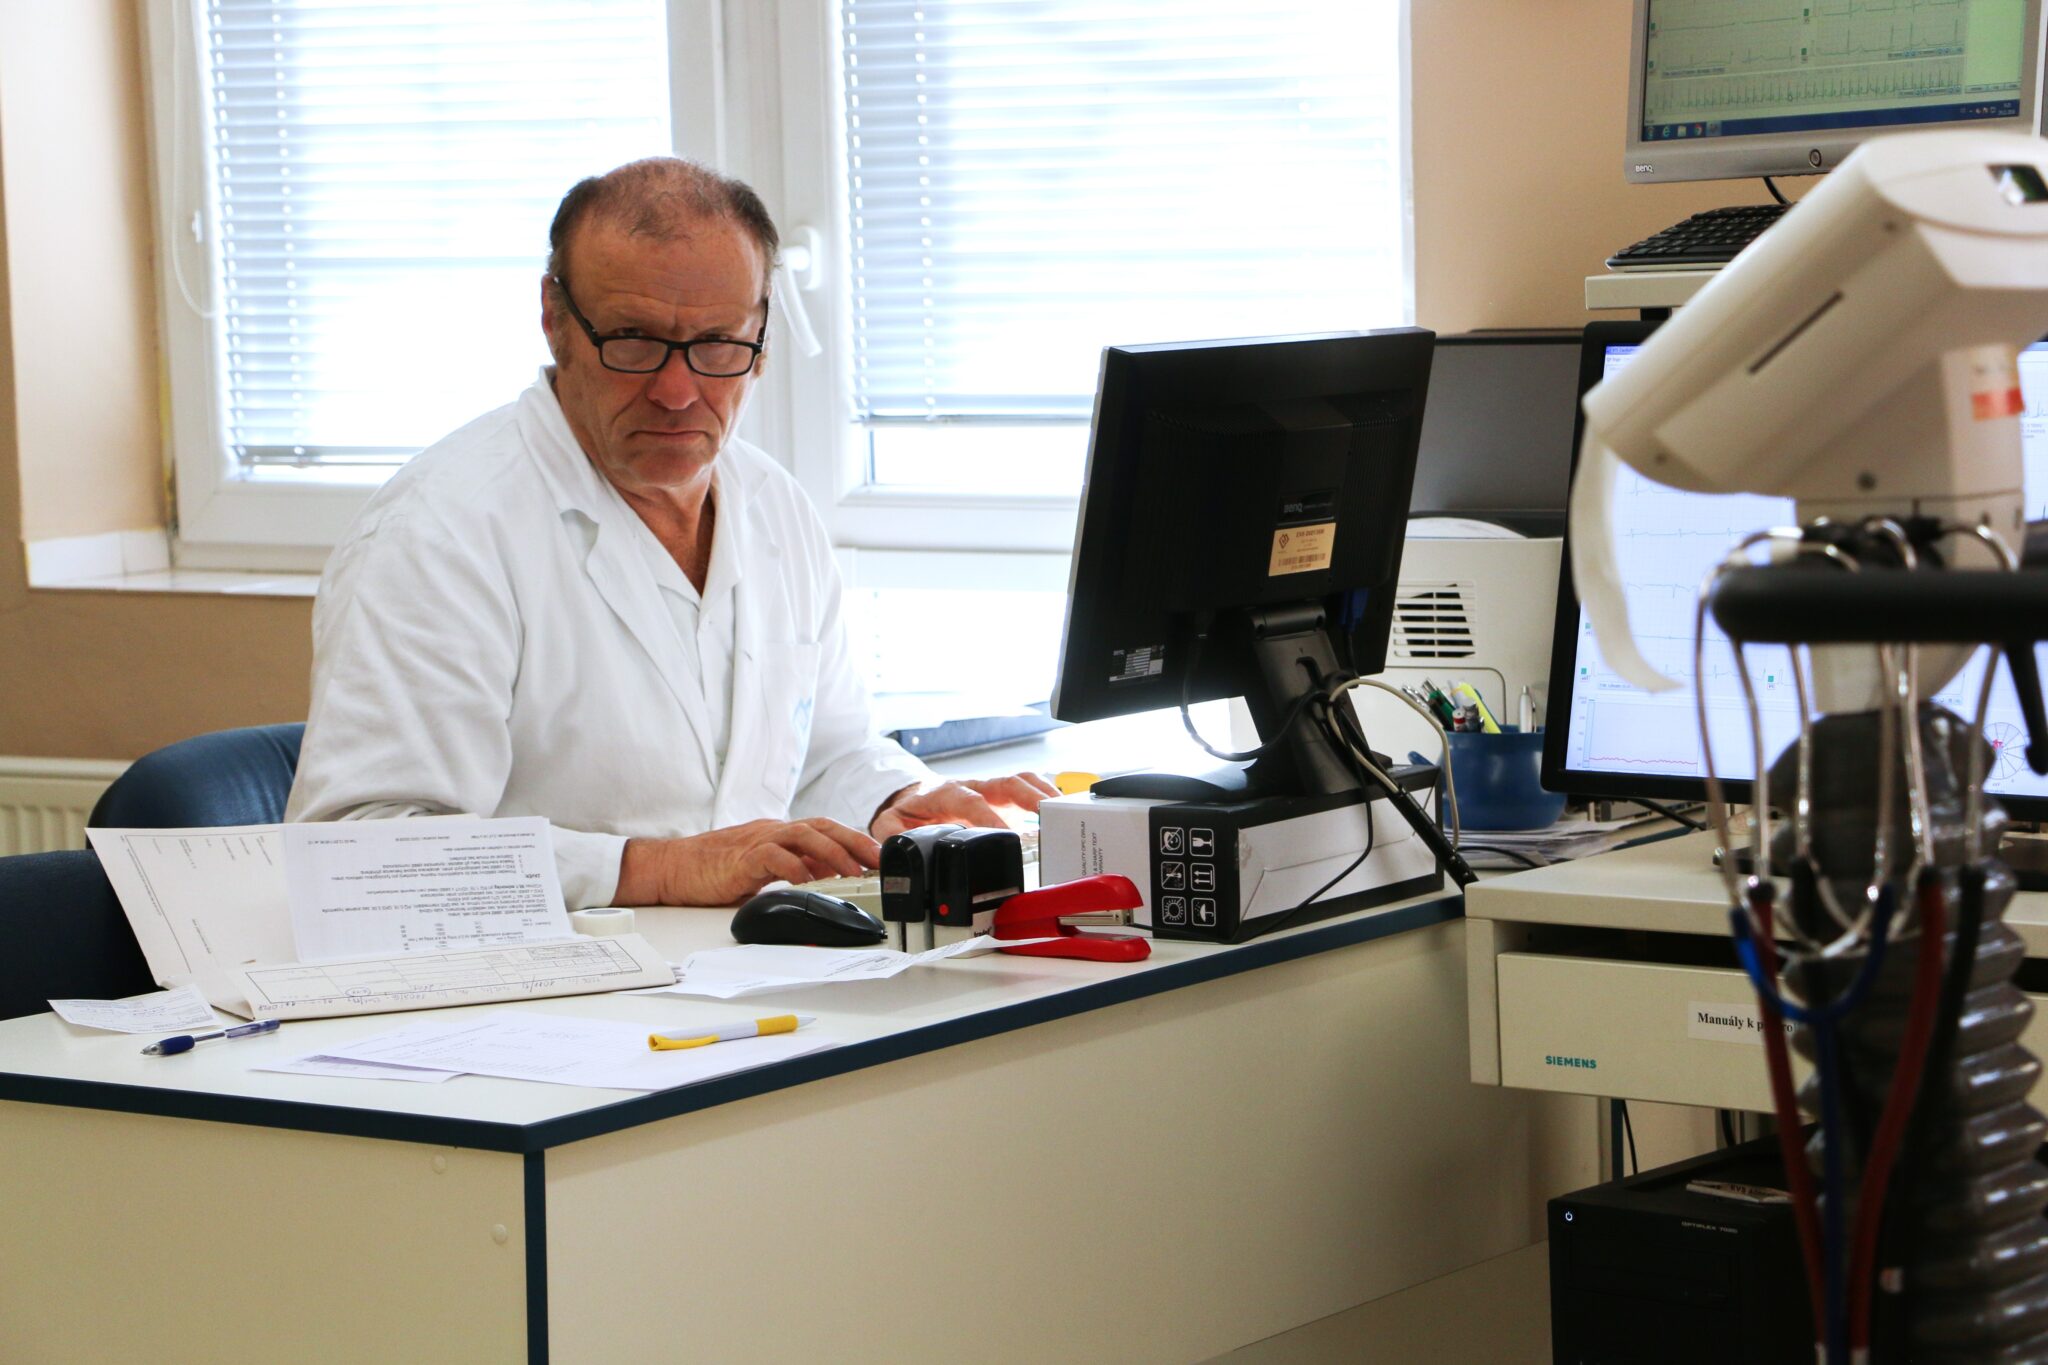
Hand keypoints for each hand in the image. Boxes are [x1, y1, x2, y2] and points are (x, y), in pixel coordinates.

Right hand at [615, 819, 880, 906]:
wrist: (675, 867)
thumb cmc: (716, 870)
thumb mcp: (763, 871)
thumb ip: (792, 872)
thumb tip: (825, 885)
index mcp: (780, 834)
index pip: (825, 830)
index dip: (854, 840)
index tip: (879, 857)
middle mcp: (773, 831)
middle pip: (822, 827)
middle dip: (854, 842)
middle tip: (878, 860)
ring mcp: (758, 841)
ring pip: (803, 836)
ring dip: (832, 853)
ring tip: (852, 871)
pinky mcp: (741, 857)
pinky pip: (772, 856)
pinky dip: (793, 866)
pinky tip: (807, 880)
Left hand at [869, 772, 1060, 840]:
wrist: (915, 795)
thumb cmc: (909, 810)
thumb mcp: (889, 822)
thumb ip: (888, 835)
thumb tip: (889, 852)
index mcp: (947, 793)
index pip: (971, 801)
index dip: (989, 816)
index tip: (1005, 833)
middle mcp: (973, 786)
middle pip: (1006, 782)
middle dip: (1029, 797)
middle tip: (1049, 816)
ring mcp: (991, 788)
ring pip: (1022, 781)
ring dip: (1043, 794)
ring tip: (1065, 813)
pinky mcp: (1002, 795)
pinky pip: (1028, 787)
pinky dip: (1045, 795)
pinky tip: (1062, 811)